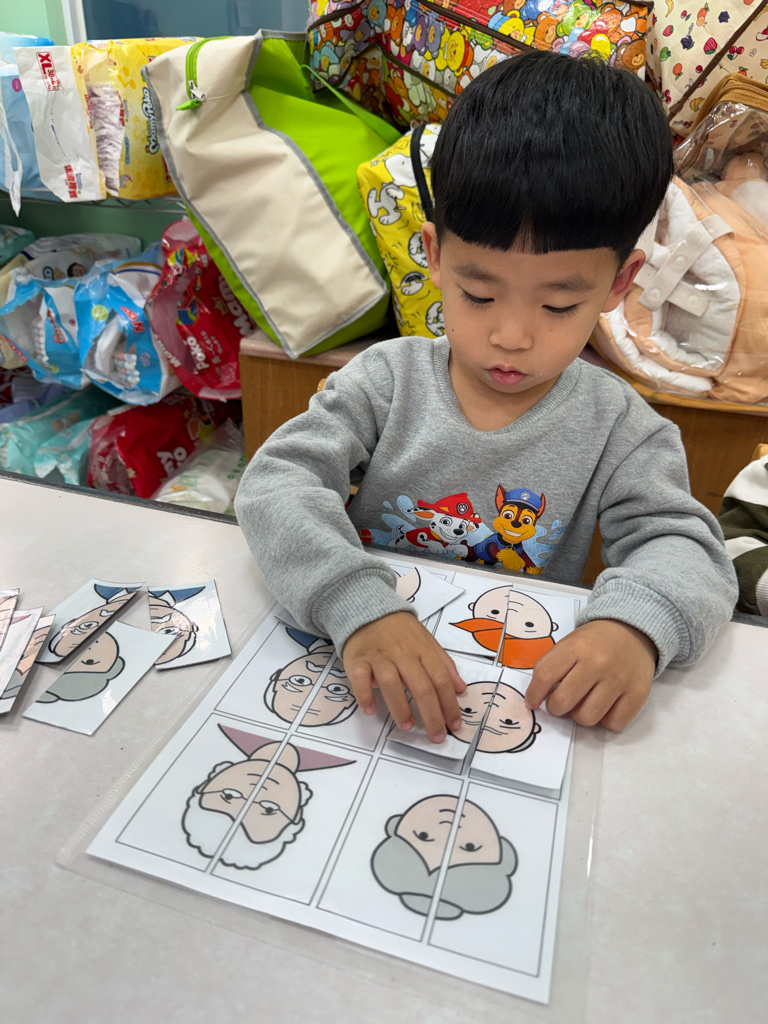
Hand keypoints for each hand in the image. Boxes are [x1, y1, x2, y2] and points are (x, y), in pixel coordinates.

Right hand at [343, 612, 465, 742]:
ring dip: (400, 708)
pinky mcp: (358, 659)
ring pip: (391, 683)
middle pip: (420, 686)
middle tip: (436, 736)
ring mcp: (379, 656)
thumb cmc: (401, 631)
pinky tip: (370, 710)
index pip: (441, 679)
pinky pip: (360, 678)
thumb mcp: (427, 642)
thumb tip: (461, 689)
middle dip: (431, 715)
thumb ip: (444, 665)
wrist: (368, 610)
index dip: (449, 704)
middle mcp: (403, 653)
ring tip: (407, 727)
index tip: (454, 725)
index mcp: (423, 650)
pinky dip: (364, 694)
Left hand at [525, 619, 656, 730]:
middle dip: (555, 708)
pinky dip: (605, 720)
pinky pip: (613, 723)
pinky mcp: (637, 694)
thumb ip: (553, 666)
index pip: (545, 675)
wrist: (634, 631)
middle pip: (564, 701)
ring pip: (587, 718)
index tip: (533, 702)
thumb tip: (538, 697)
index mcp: (576, 647)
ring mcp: (619, 679)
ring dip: (580, 716)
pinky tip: (604, 707)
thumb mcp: (570, 643)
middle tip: (559, 704)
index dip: (534, 694)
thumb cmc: (595, 641)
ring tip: (583, 704)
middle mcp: (597, 663)